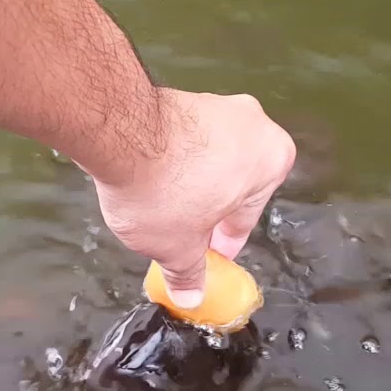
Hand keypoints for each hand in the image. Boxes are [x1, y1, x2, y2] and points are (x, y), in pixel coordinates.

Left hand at [91, 89, 295, 307]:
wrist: (118, 134)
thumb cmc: (164, 189)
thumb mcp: (177, 248)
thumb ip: (188, 273)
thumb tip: (190, 294)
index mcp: (272, 159)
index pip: (248, 217)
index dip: (224, 244)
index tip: (209, 258)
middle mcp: (253, 124)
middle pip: (232, 183)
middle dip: (208, 212)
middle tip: (184, 237)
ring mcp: (216, 104)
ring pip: (208, 159)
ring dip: (191, 186)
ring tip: (162, 211)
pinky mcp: (182, 96)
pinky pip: (184, 140)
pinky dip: (173, 162)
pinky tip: (150, 183)